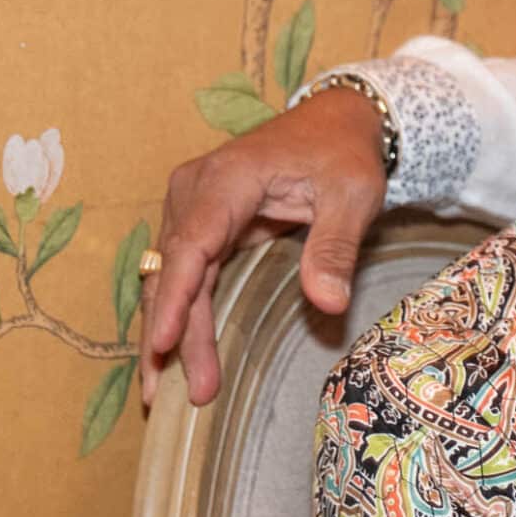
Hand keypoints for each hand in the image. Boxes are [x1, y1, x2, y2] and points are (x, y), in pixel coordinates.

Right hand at [140, 86, 387, 408]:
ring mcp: (193, 210)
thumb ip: (335, 247)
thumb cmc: (343, 155)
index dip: (178, 300)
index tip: (164, 344)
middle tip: (176, 395)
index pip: (192, 246)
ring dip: (167, 335)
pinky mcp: (202, 226)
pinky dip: (179, 318)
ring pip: (172, 281)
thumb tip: (329, 305)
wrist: (337, 122)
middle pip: (176, 274)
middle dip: (172, 336)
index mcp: (226, 180)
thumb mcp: (352, 196)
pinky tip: (172, 359)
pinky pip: (185, 278)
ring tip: (163, 394)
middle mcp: (194, 194)